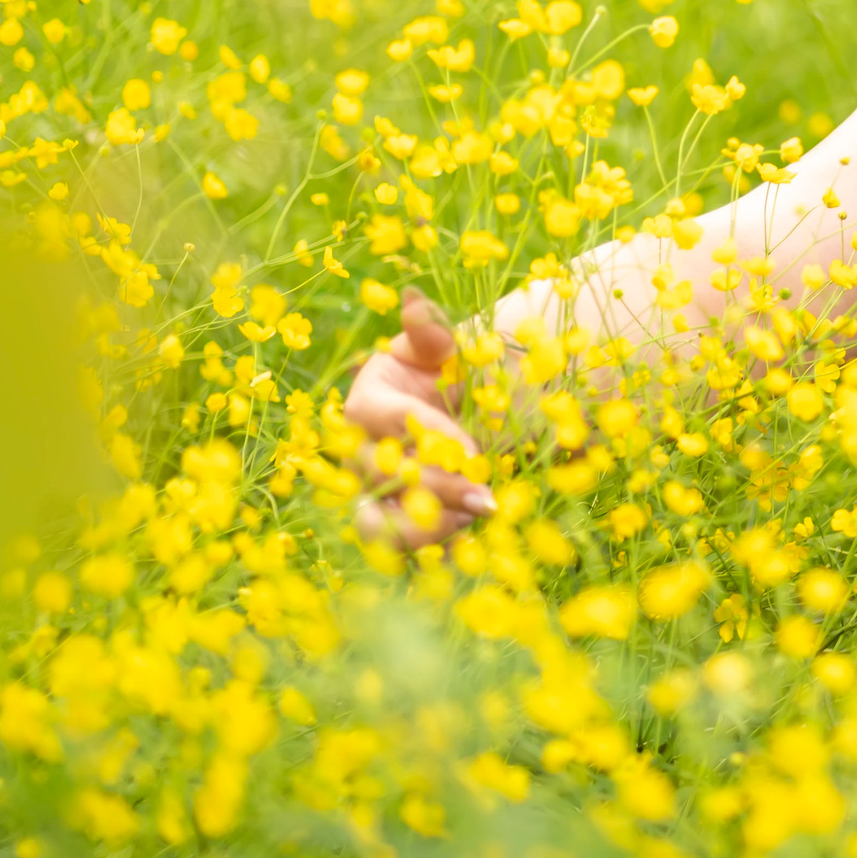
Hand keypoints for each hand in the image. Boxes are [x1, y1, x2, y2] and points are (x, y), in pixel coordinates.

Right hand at [342, 287, 493, 547]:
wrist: (496, 416)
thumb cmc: (475, 377)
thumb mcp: (461, 352)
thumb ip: (435, 335)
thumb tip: (413, 303)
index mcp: (370, 399)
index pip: (384, 420)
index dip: (429, 437)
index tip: (473, 450)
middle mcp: (360, 450)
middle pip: (377, 477)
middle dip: (433, 489)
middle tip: (485, 498)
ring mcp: (372, 493)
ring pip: (373, 527)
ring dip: (424, 531)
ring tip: (475, 522)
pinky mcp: (395, 527)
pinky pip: (399, 554)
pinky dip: (433, 553)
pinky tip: (473, 546)